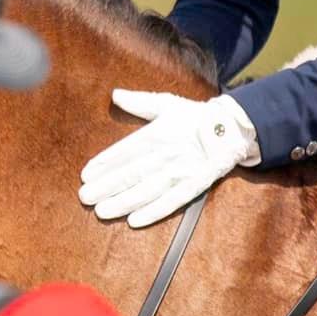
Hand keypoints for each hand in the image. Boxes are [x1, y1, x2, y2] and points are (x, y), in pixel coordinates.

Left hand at [79, 90, 257, 228]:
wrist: (232, 127)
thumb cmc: (195, 117)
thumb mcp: (167, 104)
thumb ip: (139, 102)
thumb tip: (115, 94)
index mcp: (156, 134)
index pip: (124, 151)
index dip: (104, 164)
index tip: (85, 175)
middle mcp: (165, 153)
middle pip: (131, 173)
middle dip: (106, 186)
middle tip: (84, 197)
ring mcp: (180, 170)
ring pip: (147, 190)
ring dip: (123, 202)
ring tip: (101, 212)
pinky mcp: (196, 184)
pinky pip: (173, 201)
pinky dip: (154, 212)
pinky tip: (135, 221)